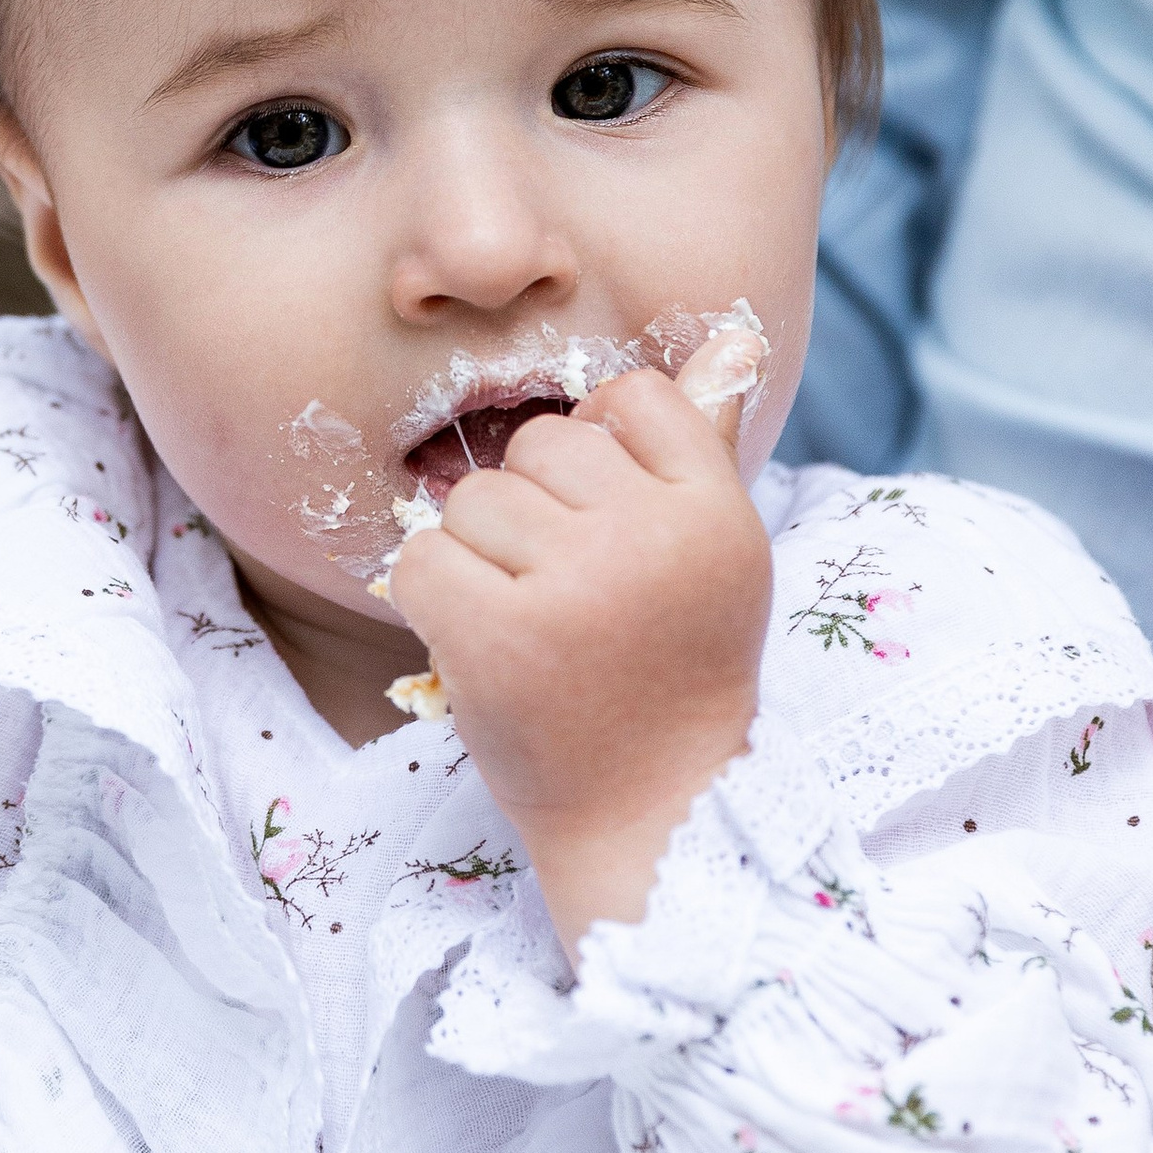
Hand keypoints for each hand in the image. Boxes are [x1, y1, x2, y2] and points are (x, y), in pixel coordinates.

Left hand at [391, 366, 769, 944]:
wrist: (653, 815)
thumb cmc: (675, 673)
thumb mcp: (713, 557)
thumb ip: (705, 444)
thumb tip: (734, 337)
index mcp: (717, 512)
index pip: (631, 396)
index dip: (601, 455)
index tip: (612, 531)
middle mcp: (653, 540)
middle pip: (541, 443)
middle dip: (535, 510)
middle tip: (572, 595)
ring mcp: (574, 589)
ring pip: (473, 497)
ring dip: (479, 557)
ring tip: (530, 622)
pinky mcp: (498, 639)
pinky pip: (418, 559)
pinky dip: (430, 601)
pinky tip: (479, 645)